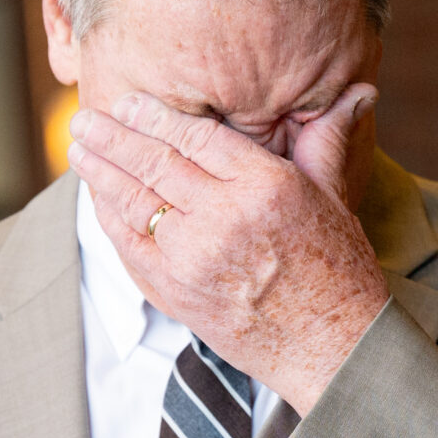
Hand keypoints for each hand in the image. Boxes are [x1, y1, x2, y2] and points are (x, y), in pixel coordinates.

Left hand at [68, 87, 391, 413]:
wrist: (329, 346)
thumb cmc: (338, 270)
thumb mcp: (335, 196)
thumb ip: (325, 139)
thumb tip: (359, 90)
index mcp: (264, 185)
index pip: (195, 137)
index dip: (155, 116)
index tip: (128, 101)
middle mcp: (223, 217)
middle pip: (154, 163)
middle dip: (112, 137)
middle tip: (82, 118)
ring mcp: (192, 257)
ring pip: (133, 201)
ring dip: (99, 172)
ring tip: (78, 148)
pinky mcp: (174, 290)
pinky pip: (128, 244)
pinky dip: (108, 217)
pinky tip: (96, 197)